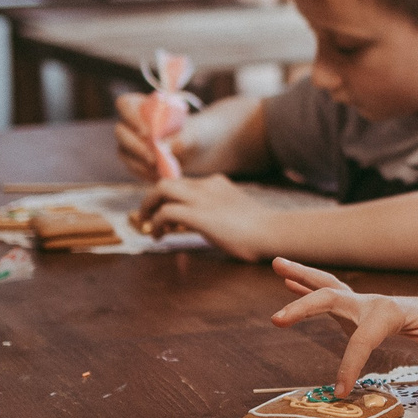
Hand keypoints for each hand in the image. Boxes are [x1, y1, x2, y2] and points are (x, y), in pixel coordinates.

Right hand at [114, 92, 191, 183]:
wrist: (196, 149)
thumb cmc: (194, 134)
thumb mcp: (193, 134)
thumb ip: (179, 138)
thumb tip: (162, 148)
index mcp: (140, 104)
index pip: (124, 104)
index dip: (131, 117)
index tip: (148, 132)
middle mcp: (129, 122)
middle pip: (120, 131)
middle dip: (135, 145)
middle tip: (153, 157)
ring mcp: (128, 142)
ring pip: (123, 151)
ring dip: (139, 162)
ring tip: (159, 169)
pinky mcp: (132, 159)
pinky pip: (131, 167)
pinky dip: (144, 173)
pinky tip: (159, 176)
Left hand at [139, 175, 275, 260]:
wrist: (271, 232)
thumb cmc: (261, 229)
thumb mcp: (237, 211)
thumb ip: (220, 211)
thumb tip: (209, 225)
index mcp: (216, 183)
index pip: (183, 183)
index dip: (169, 196)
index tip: (164, 210)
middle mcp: (206, 185)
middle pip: (166, 182)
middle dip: (151, 198)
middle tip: (146, 215)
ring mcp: (201, 198)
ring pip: (161, 190)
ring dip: (148, 207)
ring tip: (148, 225)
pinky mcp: (197, 215)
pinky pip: (166, 213)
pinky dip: (157, 223)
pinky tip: (159, 236)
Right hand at [270, 257, 417, 392]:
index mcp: (388, 311)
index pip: (362, 339)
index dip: (351, 364)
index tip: (341, 390)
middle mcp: (369, 303)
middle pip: (331, 297)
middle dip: (305, 307)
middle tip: (277, 319)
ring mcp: (359, 304)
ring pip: (326, 287)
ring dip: (301, 276)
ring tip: (277, 264)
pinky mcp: (354, 310)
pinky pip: (327, 297)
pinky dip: (306, 287)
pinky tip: (288, 281)